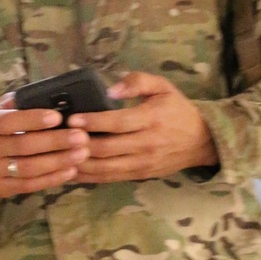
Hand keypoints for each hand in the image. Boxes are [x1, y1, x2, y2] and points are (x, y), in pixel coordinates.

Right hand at [0, 93, 90, 199]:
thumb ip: (17, 103)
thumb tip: (50, 94)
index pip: (9, 122)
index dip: (33, 119)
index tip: (57, 117)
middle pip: (23, 146)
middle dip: (55, 141)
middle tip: (81, 137)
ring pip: (29, 168)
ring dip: (58, 161)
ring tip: (82, 153)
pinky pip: (29, 185)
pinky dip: (52, 178)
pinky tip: (71, 170)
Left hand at [68, 71, 218, 183]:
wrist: (202, 141)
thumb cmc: (177, 110)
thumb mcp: (163, 87)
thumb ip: (138, 81)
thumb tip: (112, 89)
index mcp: (152, 119)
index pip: (119, 122)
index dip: (94, 122)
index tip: (72, 119)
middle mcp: (147, 144)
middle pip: (109, 148)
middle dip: (81, 145)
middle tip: (59, 139)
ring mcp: (143, 163)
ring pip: (107, 168)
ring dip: (81, 164)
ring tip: (59, 156)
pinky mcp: (140, 175)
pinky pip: (112, 178)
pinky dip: (90, 177)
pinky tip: (71, 171)